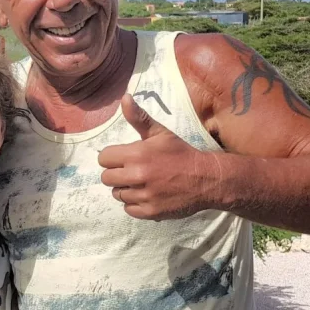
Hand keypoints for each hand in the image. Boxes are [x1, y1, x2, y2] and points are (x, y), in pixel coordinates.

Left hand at [98, 94, 225, 220]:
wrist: (206, 179)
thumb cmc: (181, 153)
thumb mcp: (161, 133)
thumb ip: (138, 118)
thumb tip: (124, 98)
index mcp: (137, 154)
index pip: (104, 158)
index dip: (112, 157)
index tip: (124, 158)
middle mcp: (138, 176)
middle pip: (106, 178)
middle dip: (117, 174)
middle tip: (132, 171)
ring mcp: (144, 196)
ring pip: (117, 194)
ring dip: (126, 189)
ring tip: (142, 183)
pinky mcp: (150, 212)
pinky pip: (128, 209)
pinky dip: (135, 204)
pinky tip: (148, 195)